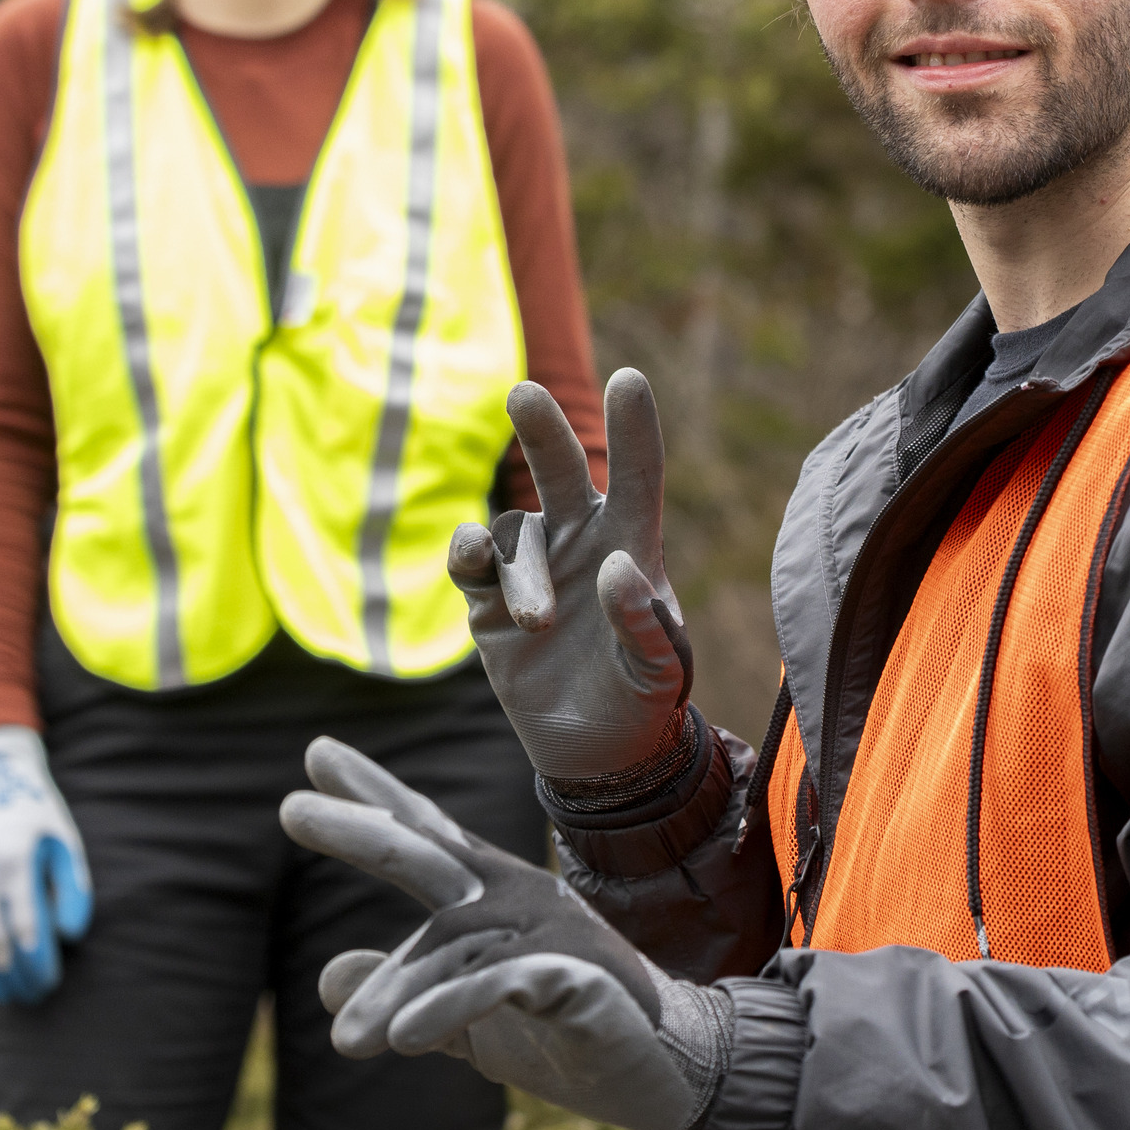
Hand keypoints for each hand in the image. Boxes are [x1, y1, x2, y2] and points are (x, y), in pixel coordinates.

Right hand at [0, 725, 94, 1004]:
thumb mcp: (64, 843)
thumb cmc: (37, 817)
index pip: (25, 931)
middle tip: (34, 996)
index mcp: (14, 864)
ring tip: (8, 993)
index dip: (37, 965)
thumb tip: (70, 937)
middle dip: (15, 978)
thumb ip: (74, 890)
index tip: (50, 983)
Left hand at [282, 736, 729, 1129]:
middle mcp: (517, 899)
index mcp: (494, 898)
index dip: (374, 795)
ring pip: (450, 942)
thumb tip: (326, 975)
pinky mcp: (574, 979)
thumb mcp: (469, 1014)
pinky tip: (404, 1039)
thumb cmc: (571, 1031)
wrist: (668, 1069)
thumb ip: (406, 990)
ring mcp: (548, 933)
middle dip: (360, 830)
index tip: (317, 754)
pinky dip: (449, 1007)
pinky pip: (499, 983)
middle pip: (429, 854)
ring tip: (347, 1042)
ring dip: (394, 991)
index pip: (428, 835)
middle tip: (290, 808)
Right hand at [449, 369, 691, 783]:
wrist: (595, 751)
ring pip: (513, 534)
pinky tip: (473, 563)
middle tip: (523, 393)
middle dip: (543, 430)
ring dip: (521, 574)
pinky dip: (468, 553)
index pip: (638, 478)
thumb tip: (616, 566)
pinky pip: (469, 557)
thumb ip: (644, 622)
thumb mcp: (661, 671)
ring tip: (538, 625)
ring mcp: (531, 567)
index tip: (628, 378)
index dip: (634, 429)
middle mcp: (579, 542)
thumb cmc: (643, 700)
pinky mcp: (486, 598)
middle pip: (561, 470)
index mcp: (632, 546)